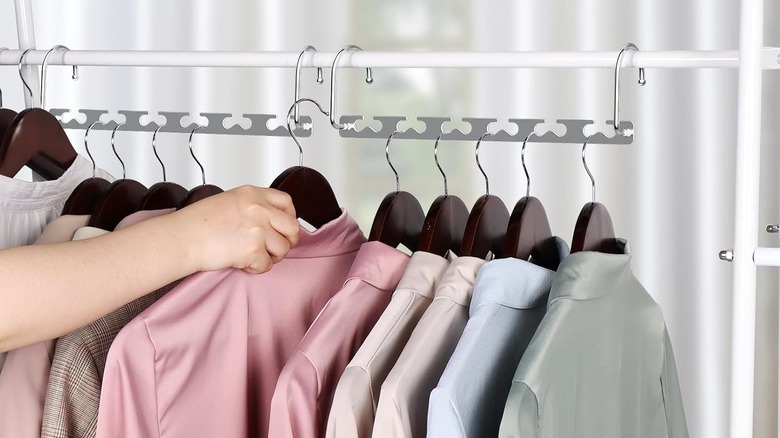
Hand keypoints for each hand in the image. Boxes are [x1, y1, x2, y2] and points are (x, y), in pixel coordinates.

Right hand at [159, 185, 299, 273]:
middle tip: (276, 248)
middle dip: (288, 241)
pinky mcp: (253, 250)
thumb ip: (251, 207)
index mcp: (252, 194)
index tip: (284, 227)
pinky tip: (244, 264)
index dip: (290, 217)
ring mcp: (258, 229)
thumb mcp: (228, 201)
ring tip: (255, 257)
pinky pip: (267, 265)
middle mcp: (258, 209)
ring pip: (283, 248)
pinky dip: (257, 268)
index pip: (286, 202)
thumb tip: (269, 220)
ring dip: (272, 256)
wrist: (181, 238)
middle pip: (292, 227)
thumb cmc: (196, 223)